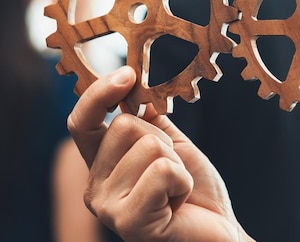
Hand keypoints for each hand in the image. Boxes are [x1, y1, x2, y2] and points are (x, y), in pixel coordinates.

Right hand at [67, 66, 252, 241]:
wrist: (218, 231)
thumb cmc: (193, 190)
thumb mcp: (169, 144)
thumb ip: (148, 118)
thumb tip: (135, 83)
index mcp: (100, 164)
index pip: (82, 120)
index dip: (98, 92)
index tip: (128, 74)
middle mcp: (94, 186)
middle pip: (125, 125)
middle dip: (163, 140)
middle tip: (173, 171)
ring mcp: (107, 207)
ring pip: (148, 146)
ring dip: (176, 164)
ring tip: (176, 190)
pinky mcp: (127, 222)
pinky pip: (162, 171)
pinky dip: (182, 181)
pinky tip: (178, 203)